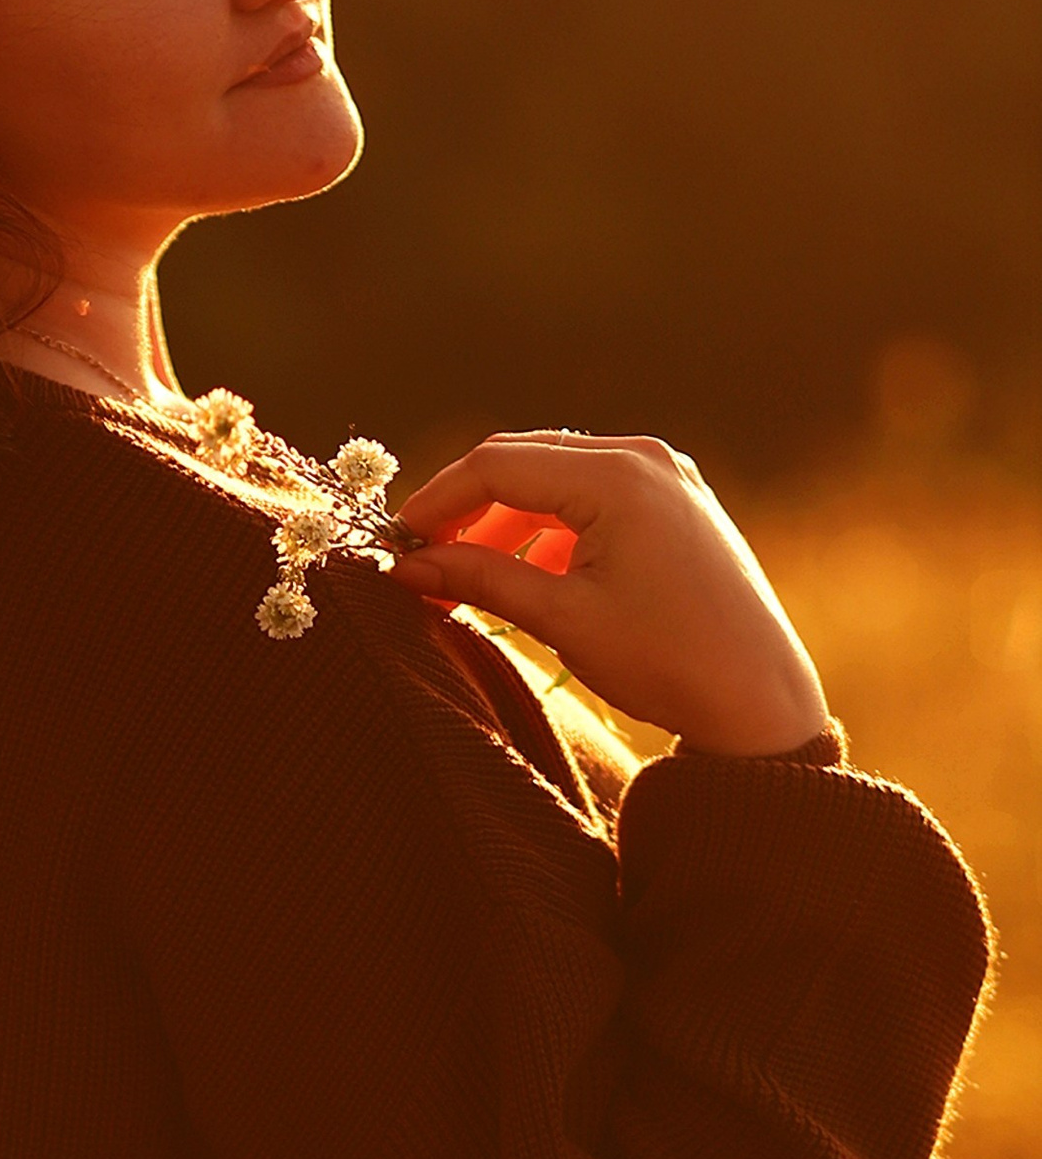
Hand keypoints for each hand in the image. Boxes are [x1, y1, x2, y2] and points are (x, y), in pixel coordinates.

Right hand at [388, 432, 831, 757]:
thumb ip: (481, 579)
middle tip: (420, 560)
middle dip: (464, 509)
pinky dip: (546, 530)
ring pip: (553, 479)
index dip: (436, 502)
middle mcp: (644, 458)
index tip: (396, 544)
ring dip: (502, 522)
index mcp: (618, 476)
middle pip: (522, 461)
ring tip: (464, 578)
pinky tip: (522, 575)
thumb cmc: (668, 660)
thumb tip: (408, 566)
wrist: (761, 701)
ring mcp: (666, 475)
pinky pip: (590, 497)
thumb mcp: (563, 619)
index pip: (496, 466)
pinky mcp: (676, 502)